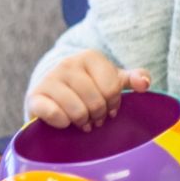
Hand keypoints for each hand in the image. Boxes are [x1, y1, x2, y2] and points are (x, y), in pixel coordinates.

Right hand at [26, 50, 151, 129]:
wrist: (53, 91)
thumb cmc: (90, 85)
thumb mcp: (113, 79)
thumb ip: (133, 79)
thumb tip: (144, 83)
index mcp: (90, 57)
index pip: (112, 88)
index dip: (114, 104)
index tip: (110, 108)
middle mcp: (68, 64)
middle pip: (95, 101)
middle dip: (99, 115)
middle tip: (97, 119)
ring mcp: (49, 79)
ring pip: (76, 110)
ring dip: (83, 121)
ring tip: (83, 122)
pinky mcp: (34, 96)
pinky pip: (53, 114)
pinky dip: (63, 123)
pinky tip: (65, 123)